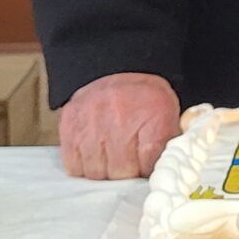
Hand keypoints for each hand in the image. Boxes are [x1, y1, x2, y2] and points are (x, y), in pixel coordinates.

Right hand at [59, 72, 180, 178]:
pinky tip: (94, 154)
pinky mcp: (69, 126)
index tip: (146, 166)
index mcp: (153, 115)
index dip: (147, 170)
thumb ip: (169, 143)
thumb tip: (165, 172)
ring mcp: (91, 123)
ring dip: (103, 170)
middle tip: (128, 160)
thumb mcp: (168, 114)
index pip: (148, 163)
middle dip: (126, 172)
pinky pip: (73, 165)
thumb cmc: (144, 98)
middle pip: (120, 172)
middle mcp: (120, 118)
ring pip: (95, 172)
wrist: (116, 67)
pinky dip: (83, 165)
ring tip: (110, 157)